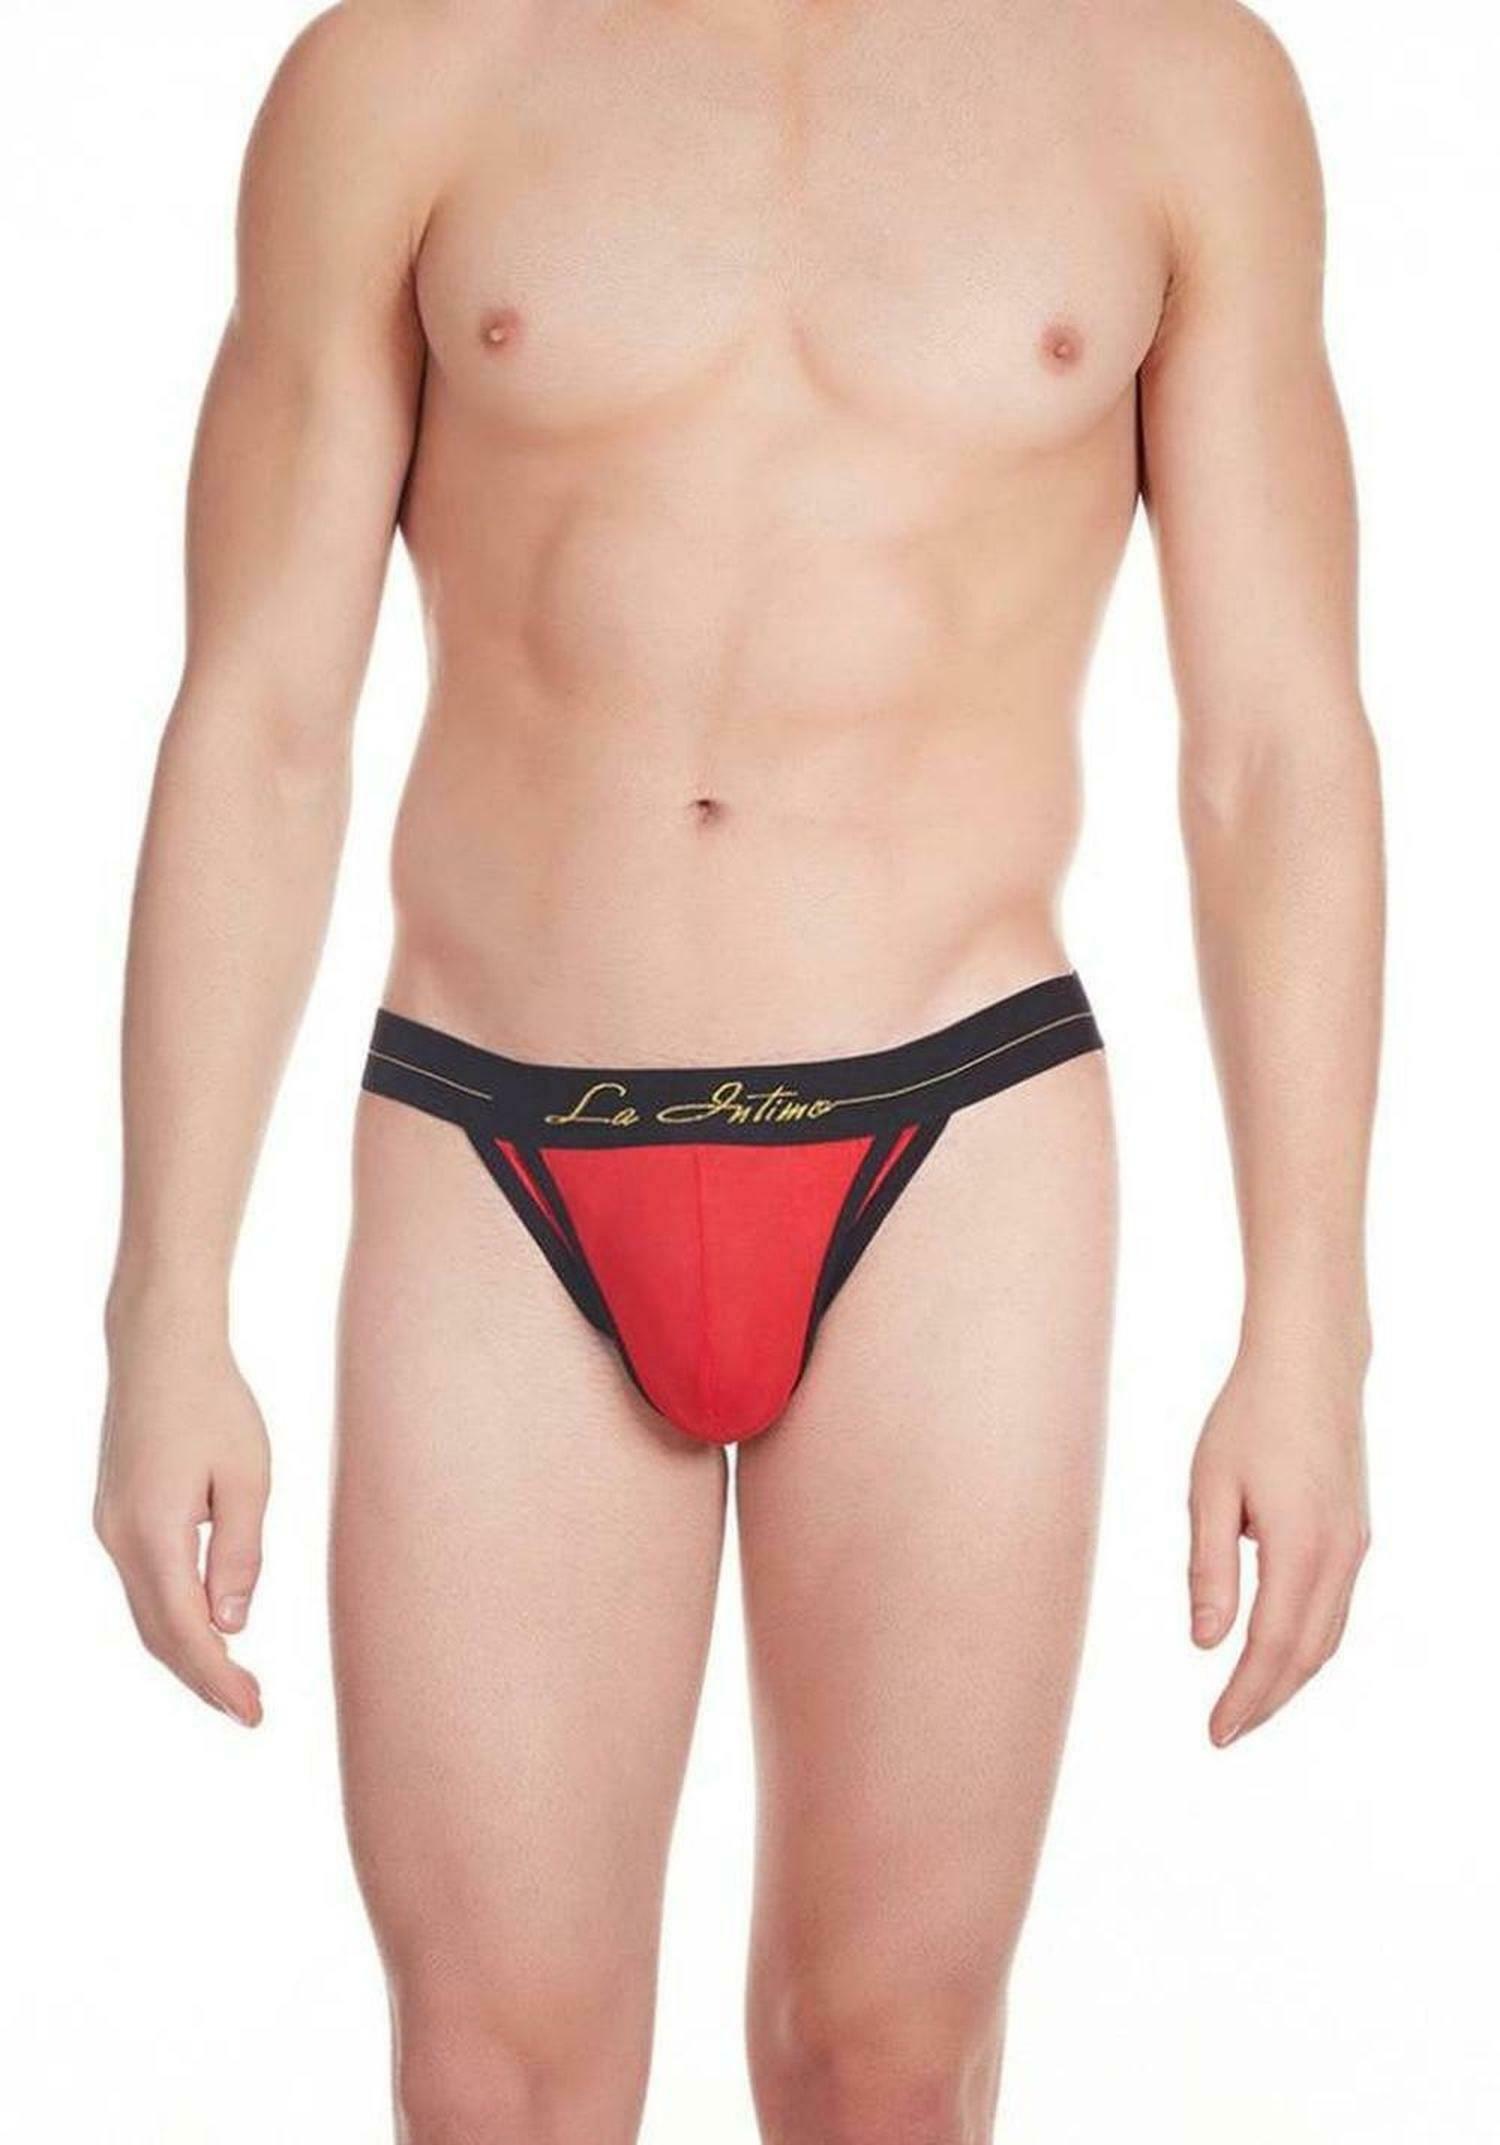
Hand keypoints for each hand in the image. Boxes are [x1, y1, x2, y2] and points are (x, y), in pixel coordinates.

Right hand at [96, 1313, 268, 1725]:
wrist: (159, 1347)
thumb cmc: (214, 1402)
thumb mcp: (247, 1477)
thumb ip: (240, 1553)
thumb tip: (232, 1625)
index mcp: (153, 1531)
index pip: (185, 1630)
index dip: (218, 1679)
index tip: (253, 1713)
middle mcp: (119, 1538)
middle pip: (158, 1633)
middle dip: (203, 1678)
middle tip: (251, 1710)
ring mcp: (110, 1527)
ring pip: (147, 1612)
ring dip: (188, 1651)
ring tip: (234, 1682)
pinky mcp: (115, 1514)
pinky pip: (144, 1583)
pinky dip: (173, 1616)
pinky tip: (208, 1626)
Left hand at [1187, 1341, 1369, 1745]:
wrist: (1309, 1364)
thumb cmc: (1249, 1417)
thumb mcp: (1210, 1489)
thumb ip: (1209, 1568)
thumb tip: (1206, 1643)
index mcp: (1299, 1546)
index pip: (1270, 1645)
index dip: (1245, 1697)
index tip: (1215, 1733)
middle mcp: (1338, 1555)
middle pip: (1305, 1654)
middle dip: (1267, 1701)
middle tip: (1225, 1733)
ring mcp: (1354, 1545)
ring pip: (1327, 1635)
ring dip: (1290, 1677)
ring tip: (1248, 1704)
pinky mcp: (1354, 1533)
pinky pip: (1336, 1608)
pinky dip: (1308, 1642)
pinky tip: (1278, 1650)